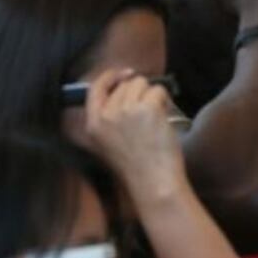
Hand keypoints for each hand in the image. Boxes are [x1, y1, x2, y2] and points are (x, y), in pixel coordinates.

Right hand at [84, 69, 186, 204]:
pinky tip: (163, 119)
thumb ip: (110, 117)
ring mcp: (126, 110)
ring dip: (153, 96)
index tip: (126, 74)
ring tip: (155, 120)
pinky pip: (158, 90)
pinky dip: (165, 100)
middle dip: (140, 92)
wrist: (154, 182)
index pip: (96, 87)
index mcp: (93, 124)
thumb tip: (124, 87)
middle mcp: (106, 115)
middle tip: (148, 114)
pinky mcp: (147, 109)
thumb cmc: (138, 167)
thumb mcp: (109, 143)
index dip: (111, 76)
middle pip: (125, 84)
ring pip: (142, 84)